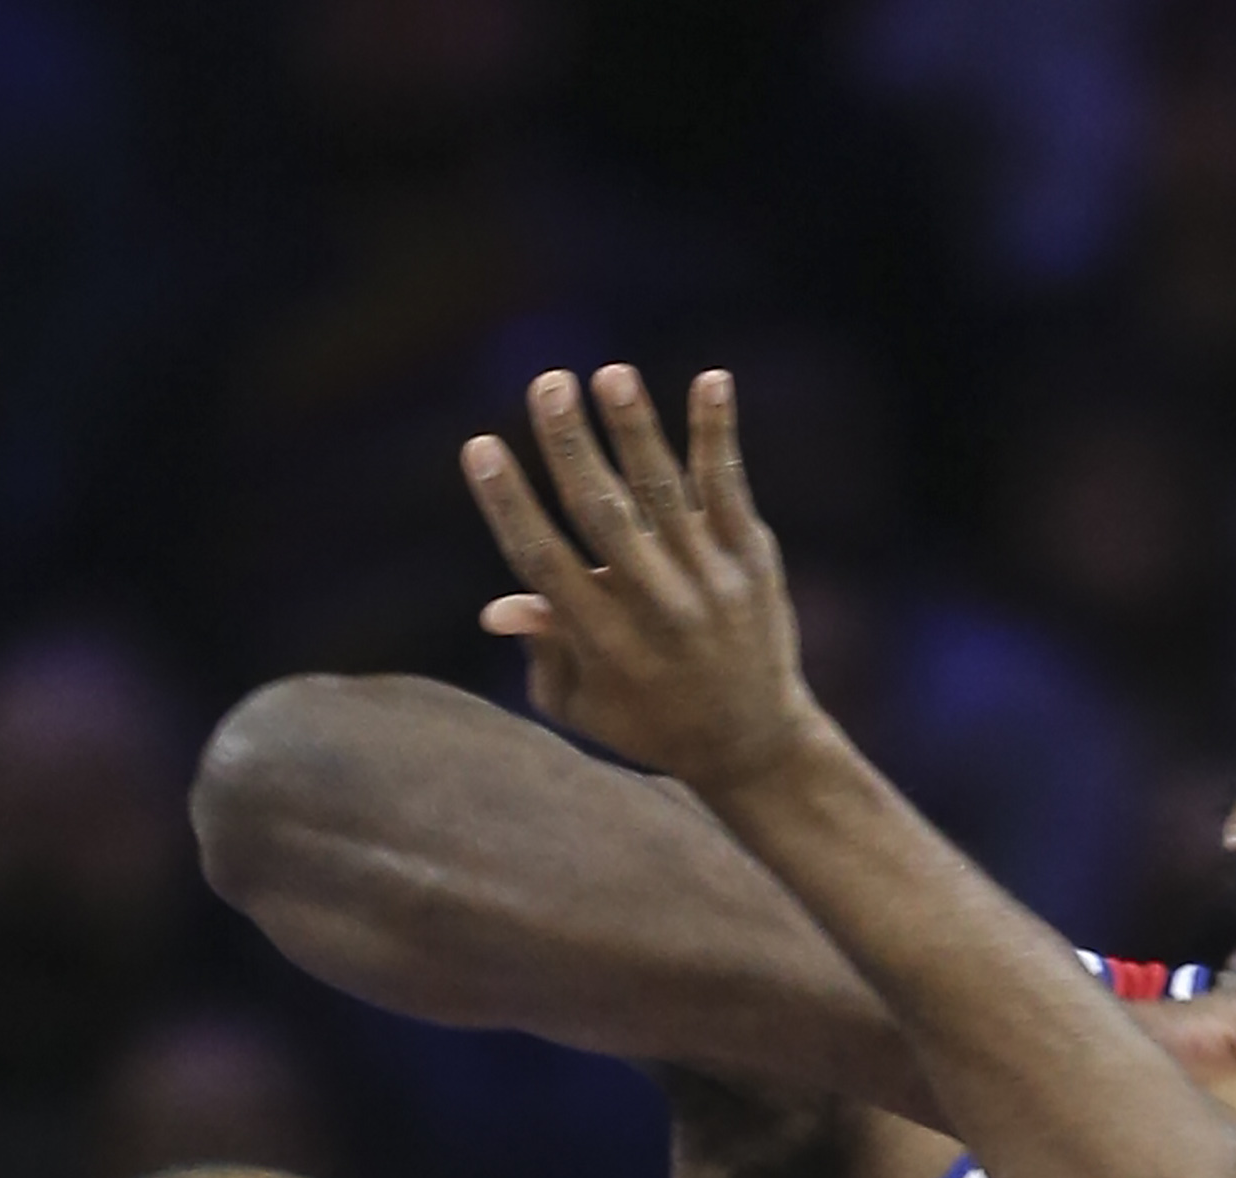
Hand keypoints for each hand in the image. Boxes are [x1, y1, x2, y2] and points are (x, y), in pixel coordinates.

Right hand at [465, 366, 814, 790]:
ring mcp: (708, 580)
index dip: (509, 503)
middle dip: (572, 446)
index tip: (481, 447)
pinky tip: (710, 380)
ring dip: (637, 431)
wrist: (754, 744)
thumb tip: (497, 606)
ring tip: (612, 375)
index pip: (544, 560)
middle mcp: (654, 606)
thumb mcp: (581, 704)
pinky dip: (717, 436)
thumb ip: (542, 651)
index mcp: (601, 640)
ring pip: (665, 494)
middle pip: (602, 515)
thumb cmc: (650, 723)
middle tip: (548, 384)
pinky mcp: (753, 562)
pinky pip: (731, 490)